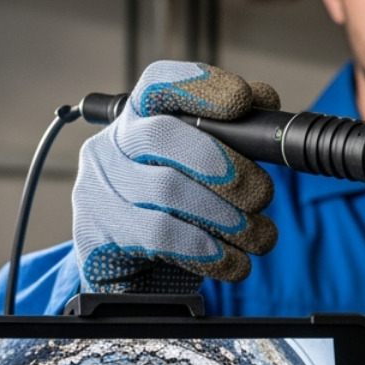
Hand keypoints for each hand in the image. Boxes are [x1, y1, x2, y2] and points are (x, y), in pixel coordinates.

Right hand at [73, 61, 280, 291]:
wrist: (130, 278)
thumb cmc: (172, 215)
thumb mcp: (197, 174)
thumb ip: (229, 136)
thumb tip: (266, 101)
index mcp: (137, 122)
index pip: (158, 86)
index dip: (200, 86)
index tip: (243, 100)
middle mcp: (111, 149)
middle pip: (163, 135)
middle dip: (224, 164)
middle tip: (263, 194)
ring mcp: (99, 192)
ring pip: (168, 190)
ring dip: (228, 217)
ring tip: (260, 236)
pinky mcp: (98, 236)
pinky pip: (162, 237)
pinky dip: (211, 251)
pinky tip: (236, 261)